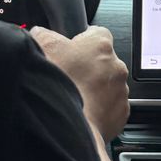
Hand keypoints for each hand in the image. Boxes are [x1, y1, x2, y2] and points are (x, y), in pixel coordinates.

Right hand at [30, 25, 130, 140]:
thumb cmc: (56, 86)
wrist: (66, 126)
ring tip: (72, 99)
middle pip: (102, 62)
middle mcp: (116, 66)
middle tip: (67, 78)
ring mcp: (120, 91)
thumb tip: (41, 34)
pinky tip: (80, 113)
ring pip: (107, 86)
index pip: (96, 33)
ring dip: (92, 91)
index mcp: (99, 45)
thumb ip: (43, 35)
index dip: (82, 41)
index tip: (72, 49)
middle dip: (87, 69)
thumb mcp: (40, 47)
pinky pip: (110, 109)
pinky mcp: (120, 114)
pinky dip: (97, 111)